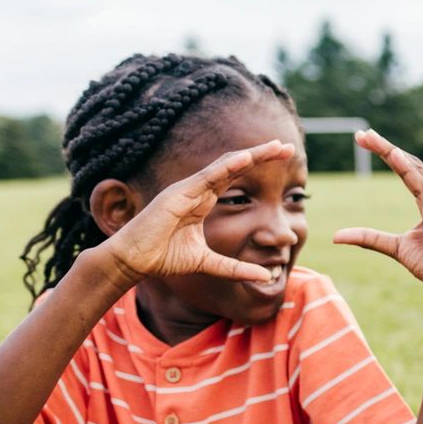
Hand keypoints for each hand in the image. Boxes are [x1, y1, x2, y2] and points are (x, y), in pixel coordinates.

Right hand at [94, 141, 296, 287]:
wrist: (134, 261)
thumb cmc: (164, 258)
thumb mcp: (208, 263)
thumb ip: (235, 268)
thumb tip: (266, 276)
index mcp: (203, 201)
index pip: (235, 178)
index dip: (257, 167)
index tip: (283, 161)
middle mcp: (197, 190)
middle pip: (234, 166)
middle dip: (261, 155)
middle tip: (287, 147)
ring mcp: (187, 190)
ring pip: (224, 166)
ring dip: (250, 155)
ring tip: (274, 147)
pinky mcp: (177, 194)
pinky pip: (206, 177)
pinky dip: (226, 167)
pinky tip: (245, 159)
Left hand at [334, 132, 422, 301]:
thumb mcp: (394, 247)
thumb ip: (369, 237)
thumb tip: (337, 236)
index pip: (408, 170)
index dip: (388, 153)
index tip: (365, 140)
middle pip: (411, 163)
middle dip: (386, 147)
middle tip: (361, 134)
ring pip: (415, 169)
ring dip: (392, 152)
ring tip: (371, 138)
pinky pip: (422, 186)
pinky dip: (407, 170)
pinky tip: (394, 156)